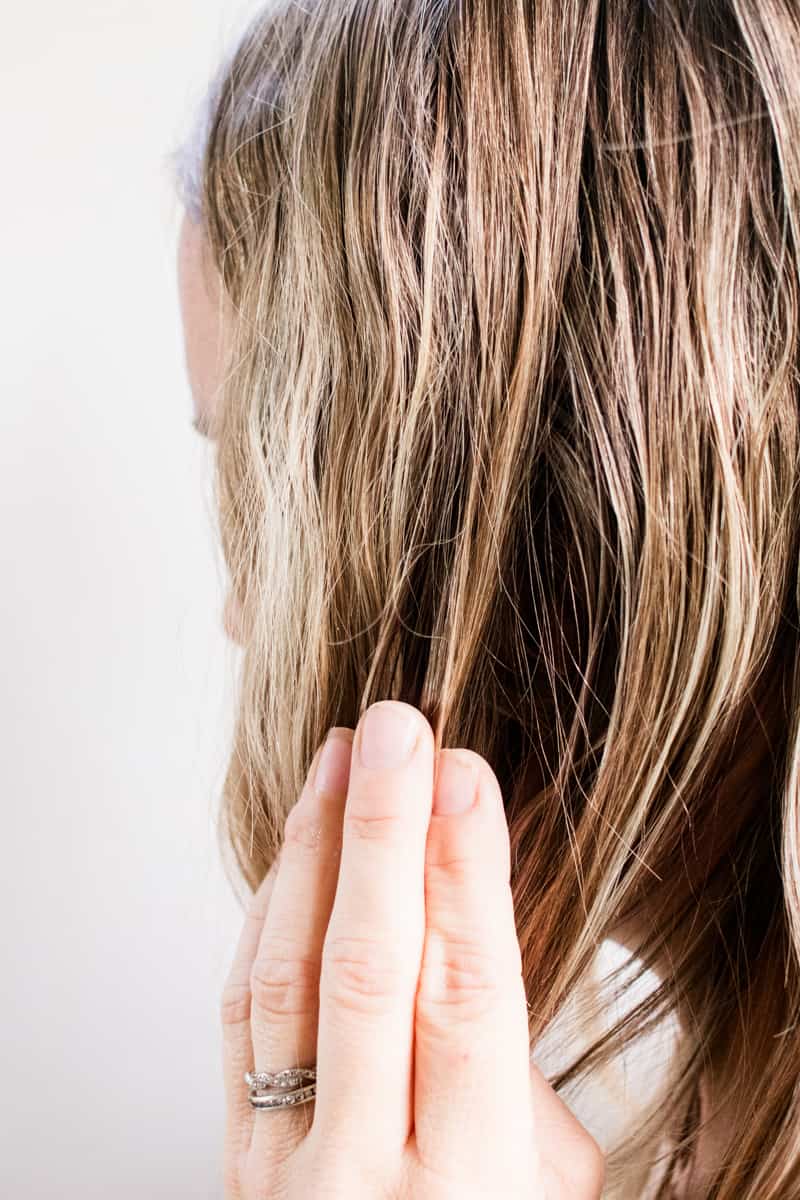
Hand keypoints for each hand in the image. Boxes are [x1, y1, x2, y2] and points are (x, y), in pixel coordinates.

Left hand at [221, 701, 604, 1197]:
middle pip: (366, 974)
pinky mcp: (236, 1155)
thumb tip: (474, 950)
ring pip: (285, 981)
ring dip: (312, 854)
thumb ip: (516, 1084)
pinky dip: (266, 920)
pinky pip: (240, 1017)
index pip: (467, 1003)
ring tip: (339, 757)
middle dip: (379, 836)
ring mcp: (284, 1168)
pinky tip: (293, 853)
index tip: (463, 776)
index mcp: (468, 1191)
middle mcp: (366, 1178)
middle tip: (395, 729)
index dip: (465, 879)